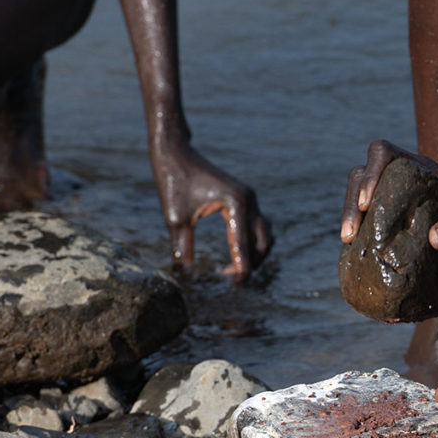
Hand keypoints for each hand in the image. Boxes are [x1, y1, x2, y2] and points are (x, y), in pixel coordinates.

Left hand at [153, 143, 271, 281]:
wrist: (174, 150)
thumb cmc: (173, 180)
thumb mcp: (175, 218)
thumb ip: (182, 247)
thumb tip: (184, 274)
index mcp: (236, 204)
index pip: (243, 245)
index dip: (241, 269)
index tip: (237, 287)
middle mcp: (248, 200)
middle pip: (263, 242)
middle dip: (253, 262)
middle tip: (235, 279)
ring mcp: (248, 198)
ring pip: (264, 233)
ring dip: (255, 252)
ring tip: (236, 267)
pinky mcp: (243, 197)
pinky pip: (255, 224)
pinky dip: (250, 240)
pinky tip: (234, 251)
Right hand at [341, 140, 437, 272]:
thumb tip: (435, 239)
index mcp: (423, 173)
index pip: (384, 154)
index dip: (369, 172)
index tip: (367, 201)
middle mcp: (405, 186)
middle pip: (360, 180)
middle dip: (349, 205)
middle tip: (350, 236)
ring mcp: (400, 209)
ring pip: (361, 208)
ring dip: (351, 226)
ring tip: (351, 250)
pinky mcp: (401, 233)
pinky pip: (374, 237)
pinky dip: (366, 252)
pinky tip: (364, 274)